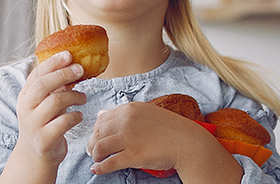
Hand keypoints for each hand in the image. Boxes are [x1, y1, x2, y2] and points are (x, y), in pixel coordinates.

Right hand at [14, 51, 87, 166]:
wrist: (34, 157)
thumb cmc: (44, 123)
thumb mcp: (44, 104)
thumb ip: (54, 87)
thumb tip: (74, 65)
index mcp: (25, 96)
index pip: (36, 74)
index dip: (52, 63)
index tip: (69, 54)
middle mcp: (26, 109)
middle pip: (43, 85)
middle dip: (63, 74)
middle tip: (80, 69)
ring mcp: (34, 124)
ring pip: (55, 102)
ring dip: (74, 96)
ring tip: (83, 97)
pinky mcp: (45, 139)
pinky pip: (63, 122)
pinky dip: (75, 116)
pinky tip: (80, 116)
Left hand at [85, 102, 230, 177]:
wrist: (187, 142)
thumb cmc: (170, 128)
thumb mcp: (147, 112)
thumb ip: (124, 114)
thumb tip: (100, 114)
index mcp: (130, 109)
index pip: (102, 119)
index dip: (96, 130)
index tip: (97, 138)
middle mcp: (127, 121)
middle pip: (98, 133)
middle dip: (92, 143)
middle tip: (93, 152)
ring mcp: (129, 138)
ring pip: (99, 147)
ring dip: (94, 155)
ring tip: (96, 160)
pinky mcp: (133, 156)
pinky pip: (108, 163)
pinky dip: (99, 168)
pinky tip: (97, 170)